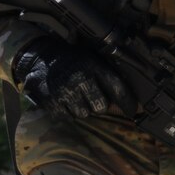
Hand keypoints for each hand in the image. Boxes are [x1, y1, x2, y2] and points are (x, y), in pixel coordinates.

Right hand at [12, 36, 136, 118]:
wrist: (41, 57)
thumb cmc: (72, 59)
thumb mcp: (92, 58)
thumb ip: (107, 73)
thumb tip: (127, 94)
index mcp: (94, 65)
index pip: (117, 86)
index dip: (127, 101)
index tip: (133, 111)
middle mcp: (81, 78)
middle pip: (101, 107)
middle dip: (99, 105)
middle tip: (93, 98)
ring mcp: (66, 91)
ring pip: (84, 114)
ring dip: (82, 108)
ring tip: (76, 96)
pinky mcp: (52, 102)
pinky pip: (67, 117)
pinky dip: (67, 111)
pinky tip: (65, 99)